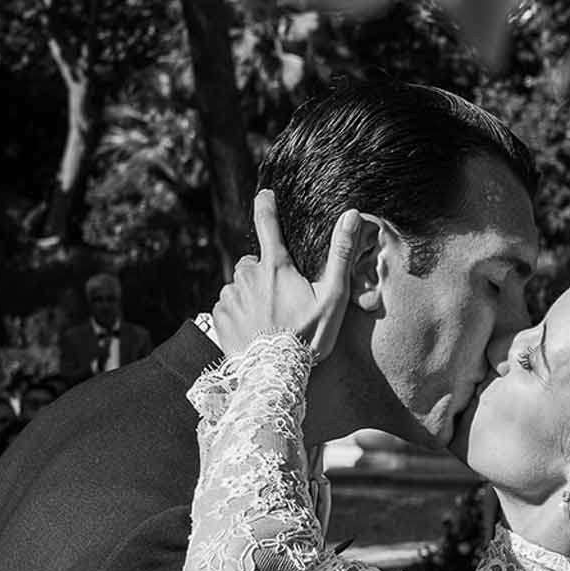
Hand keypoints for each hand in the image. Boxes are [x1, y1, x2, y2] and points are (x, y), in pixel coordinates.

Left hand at [212, 192, 361, 362]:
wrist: (275, 375)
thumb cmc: (308, 337)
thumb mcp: (333, 297)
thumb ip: (341, 254)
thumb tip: (351, 215)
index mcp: (275, 266)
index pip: (267, 223)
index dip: (266, 205)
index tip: (265, 195)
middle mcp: (247, 275)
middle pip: (254, 263)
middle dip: (265, 274)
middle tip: (283, 300)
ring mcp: (230, 295)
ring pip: (240, 285)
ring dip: (251, 295)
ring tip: (269, 320)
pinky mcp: (218, 315)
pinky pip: (228, 305)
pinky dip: (238, 313)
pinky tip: (254, 330)